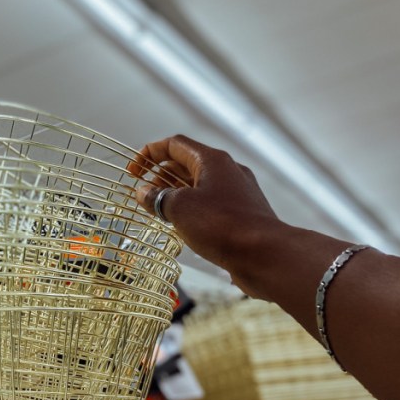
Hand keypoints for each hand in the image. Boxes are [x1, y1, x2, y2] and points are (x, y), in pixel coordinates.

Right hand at [126, 135, 281, 290]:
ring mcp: (238, 192)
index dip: (149, 154)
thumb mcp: (180, 208)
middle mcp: (228, 171)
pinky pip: (212, 204)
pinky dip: (193, 210)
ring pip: (200, 186)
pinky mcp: (243, 213)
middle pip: (187, 164)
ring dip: (176, 195)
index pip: (174, 145)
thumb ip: (157, 198)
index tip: (134, 172)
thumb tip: (144, 193)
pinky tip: (184, 228)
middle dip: (162, 177)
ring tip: (160, 213)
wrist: (265, 254)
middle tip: (145, 195)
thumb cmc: (222, 226)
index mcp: (212, 160)